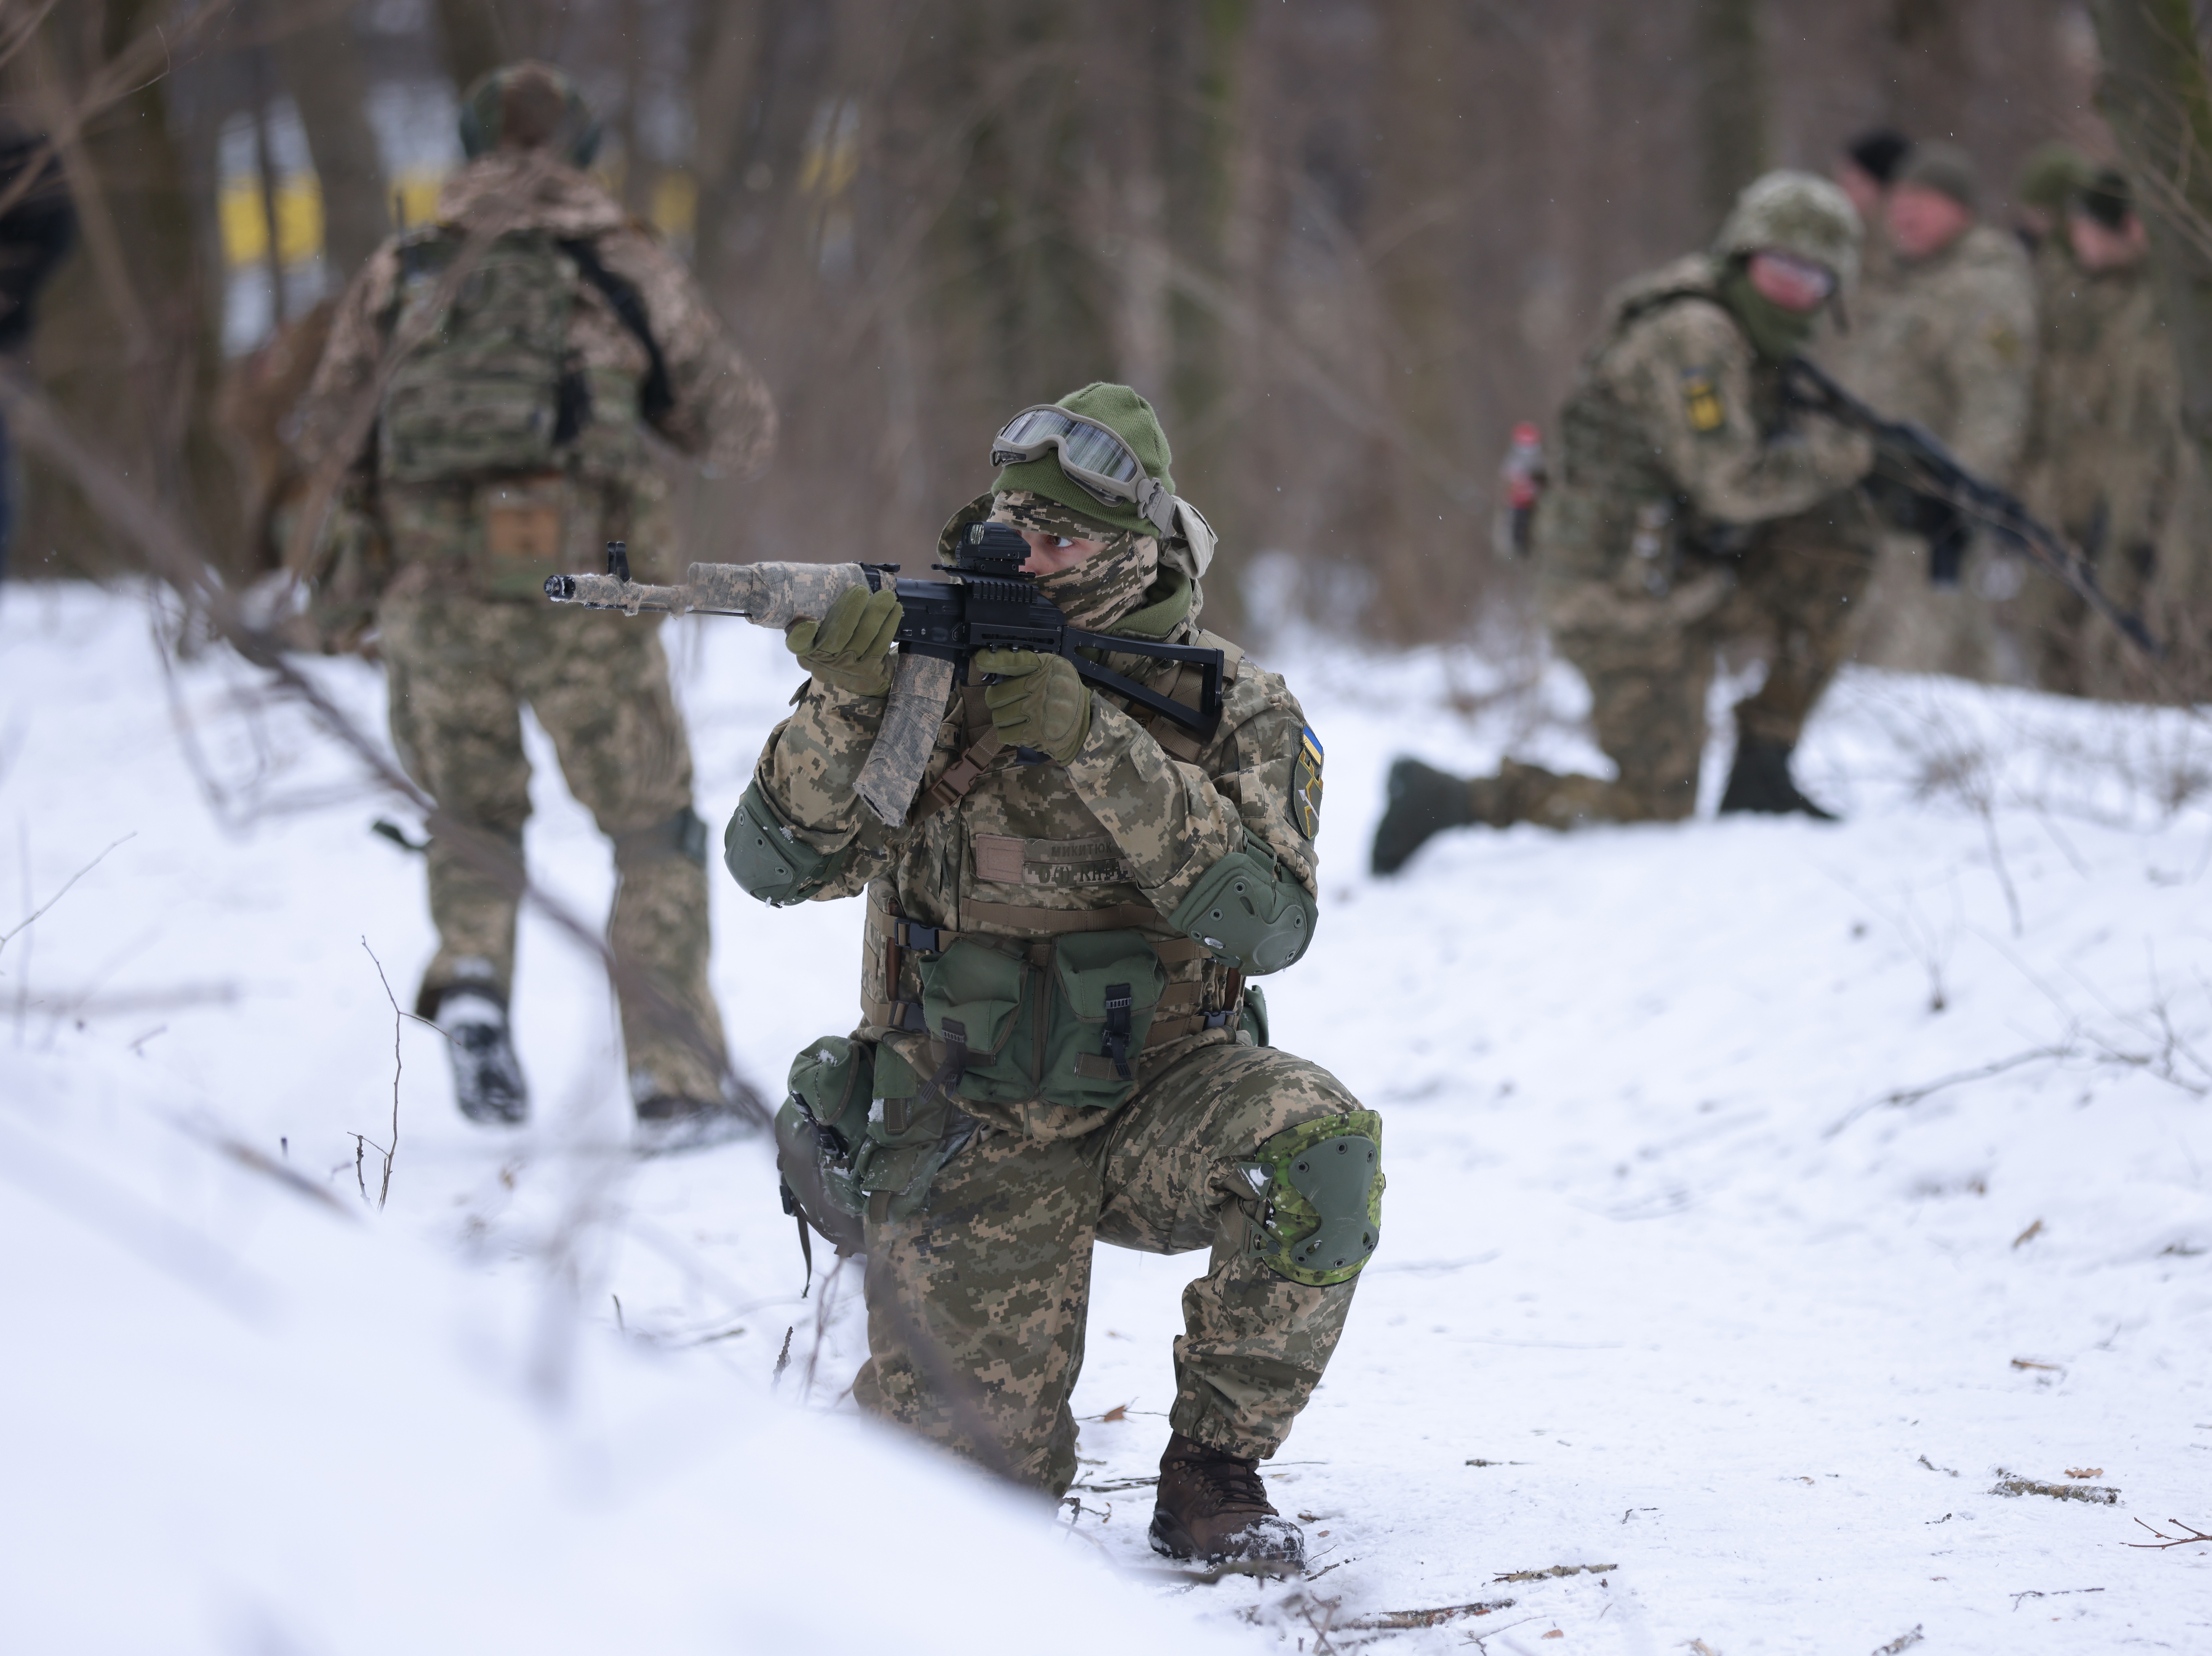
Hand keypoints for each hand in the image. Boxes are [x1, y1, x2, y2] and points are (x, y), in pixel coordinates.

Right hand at [786, 584, 900, 695]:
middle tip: (861, 590)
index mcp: (807, 651)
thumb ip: (811, 625)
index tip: (808, 624)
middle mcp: (824, 663)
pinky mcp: (869, 672)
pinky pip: (881, 644)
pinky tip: (895, 610)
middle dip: (851, 610)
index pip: (798, 644)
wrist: (854, 680)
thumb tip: (810, 608)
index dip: (800, 635)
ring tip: (886, 596)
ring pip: (864, 636)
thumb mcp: (815, 639)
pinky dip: (889, 624)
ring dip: (877, 613)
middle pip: (838, 634)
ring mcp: (848, 669)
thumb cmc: (833, 649)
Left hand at [976, 648, 1091, 762]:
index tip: (979, 659)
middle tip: (1007, 702)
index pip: (1017, 661)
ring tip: (1016, 717)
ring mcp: (1040, 712)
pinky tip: (1019, 730)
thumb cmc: (1058, 693)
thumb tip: (983, 661)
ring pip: (998, 717)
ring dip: (1002, 719)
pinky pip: (1004, 734)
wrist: (1082, 724)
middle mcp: (1044, 687)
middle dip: (996, 701)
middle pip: (997, 694)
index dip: (996, 661)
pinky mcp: (1037, 734)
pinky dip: (1007, 734)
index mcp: (1047, 667)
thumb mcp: (1050, 670)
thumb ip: (1022, 664)